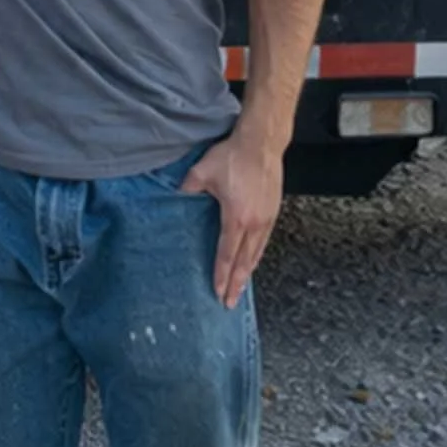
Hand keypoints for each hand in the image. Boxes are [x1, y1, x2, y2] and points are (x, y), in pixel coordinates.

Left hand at [179, 130, 283, 308]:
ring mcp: (267, 219)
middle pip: (244, 261)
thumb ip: (186, 190)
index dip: (221, 274)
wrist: (261, 144)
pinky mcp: (273, 212)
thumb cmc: (231, 157)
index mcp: (235, 217)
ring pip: (256, 253)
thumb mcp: (201, 172)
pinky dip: (256, 256)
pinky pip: (264, 241)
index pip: (226, 253)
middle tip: (229, 302)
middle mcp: (254, 223)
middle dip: (236, 284)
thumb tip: (174, 201)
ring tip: (240, 289)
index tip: (217, 291)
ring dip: (247, 273)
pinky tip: (252, 262)